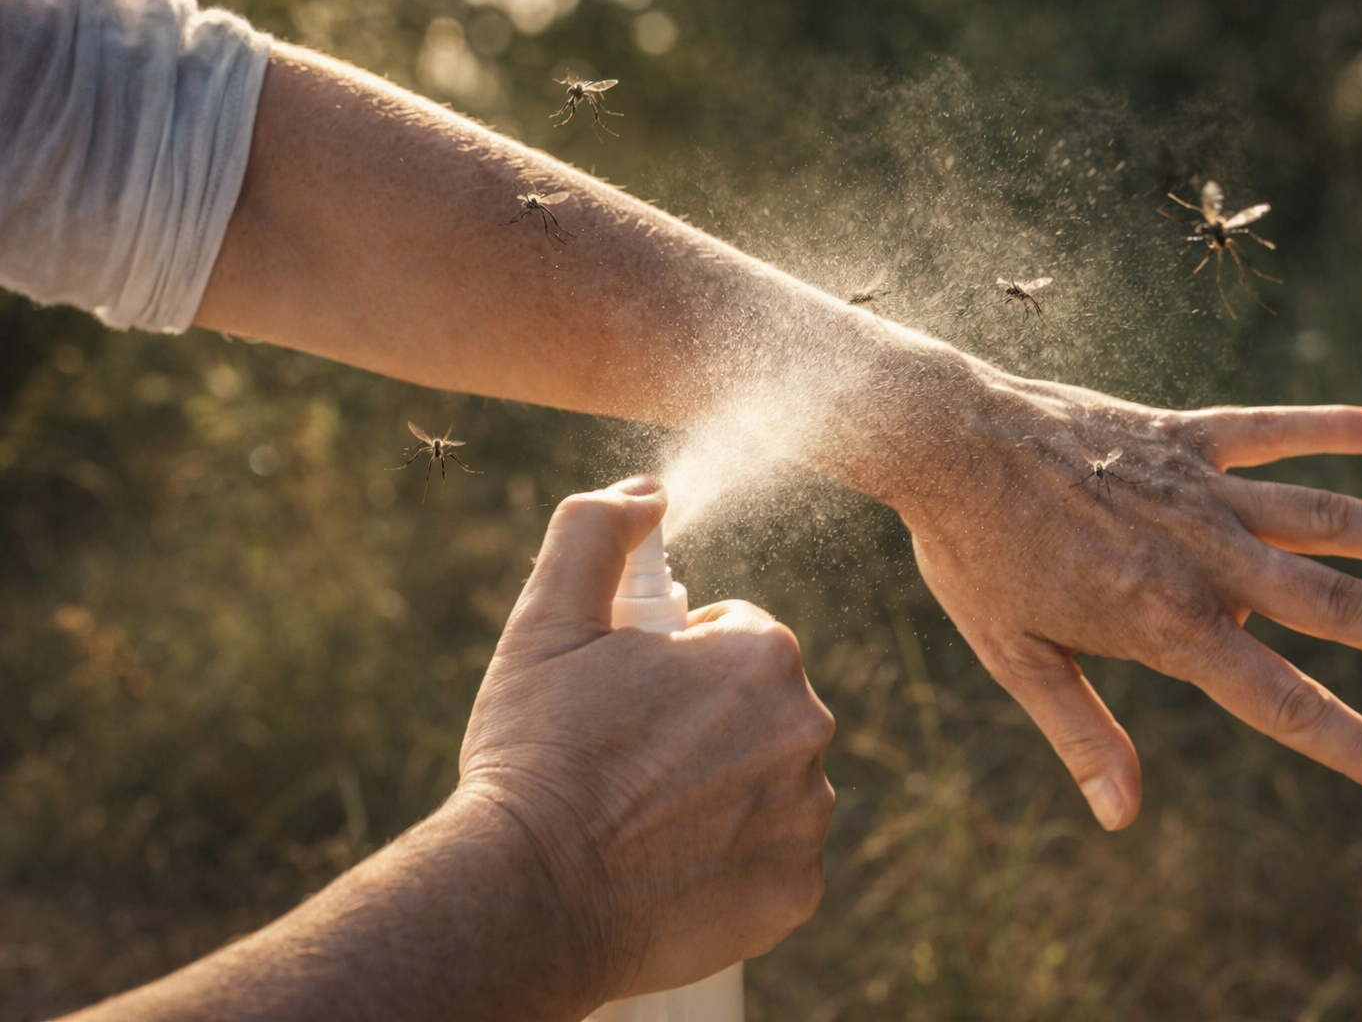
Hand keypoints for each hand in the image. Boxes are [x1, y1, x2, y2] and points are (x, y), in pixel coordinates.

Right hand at [456, 478, 834, 1003]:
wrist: (527, 896)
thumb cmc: (537, 751)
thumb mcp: (549, 619)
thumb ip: (597, 530)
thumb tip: (648, 492)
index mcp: (764, 657)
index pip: (737, 638)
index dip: (675, 664)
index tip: (627, 700)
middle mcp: (807, 731)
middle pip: (760, 710)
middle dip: (705, 723)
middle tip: (629, 759)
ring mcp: (806, 818)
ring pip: (771, 781)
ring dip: (725, 788)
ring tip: (643, 816)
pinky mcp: (794, 891)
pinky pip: (774, 857)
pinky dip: (734, 860)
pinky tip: (672, 867)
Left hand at [894, 365, 1361, 830]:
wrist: (945, 443)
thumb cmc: (972, 554)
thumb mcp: (1016, 657)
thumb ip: (1080, 732)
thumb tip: (1122, 816)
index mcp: (1169, 622)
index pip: (1284, 702)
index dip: (1360, 747)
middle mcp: (1206, 556)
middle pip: (1339, 606)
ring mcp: (1202, 489)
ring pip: (1331, 517)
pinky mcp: (1182, 435)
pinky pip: (1272, 430)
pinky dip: (1331, 426)